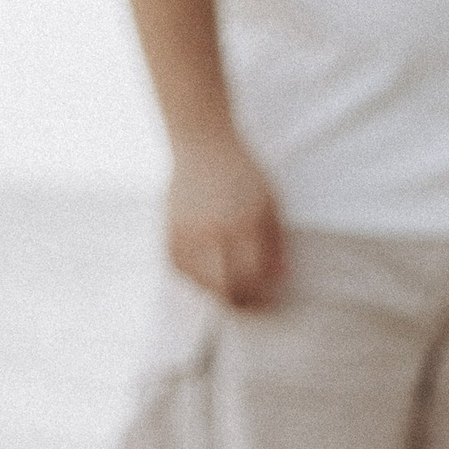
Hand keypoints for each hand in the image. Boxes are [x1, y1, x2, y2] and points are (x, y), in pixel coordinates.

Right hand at [167, 130, 285, 309]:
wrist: (202, 144)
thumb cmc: (242, 173)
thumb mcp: (270, 203)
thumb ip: (275, 243)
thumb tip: (278, 280)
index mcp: (245, 224)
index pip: (253, 277)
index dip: (260, 296)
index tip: (265, 302)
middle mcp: (215, 231)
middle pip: (225, 287)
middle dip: (238, 302)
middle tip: (247, 305)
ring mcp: (189, 231)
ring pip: (200, 283)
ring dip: (215, 292)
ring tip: (227, 291)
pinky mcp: (169, 230)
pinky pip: (179, 268)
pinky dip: (192, 278)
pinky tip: (204, 276)